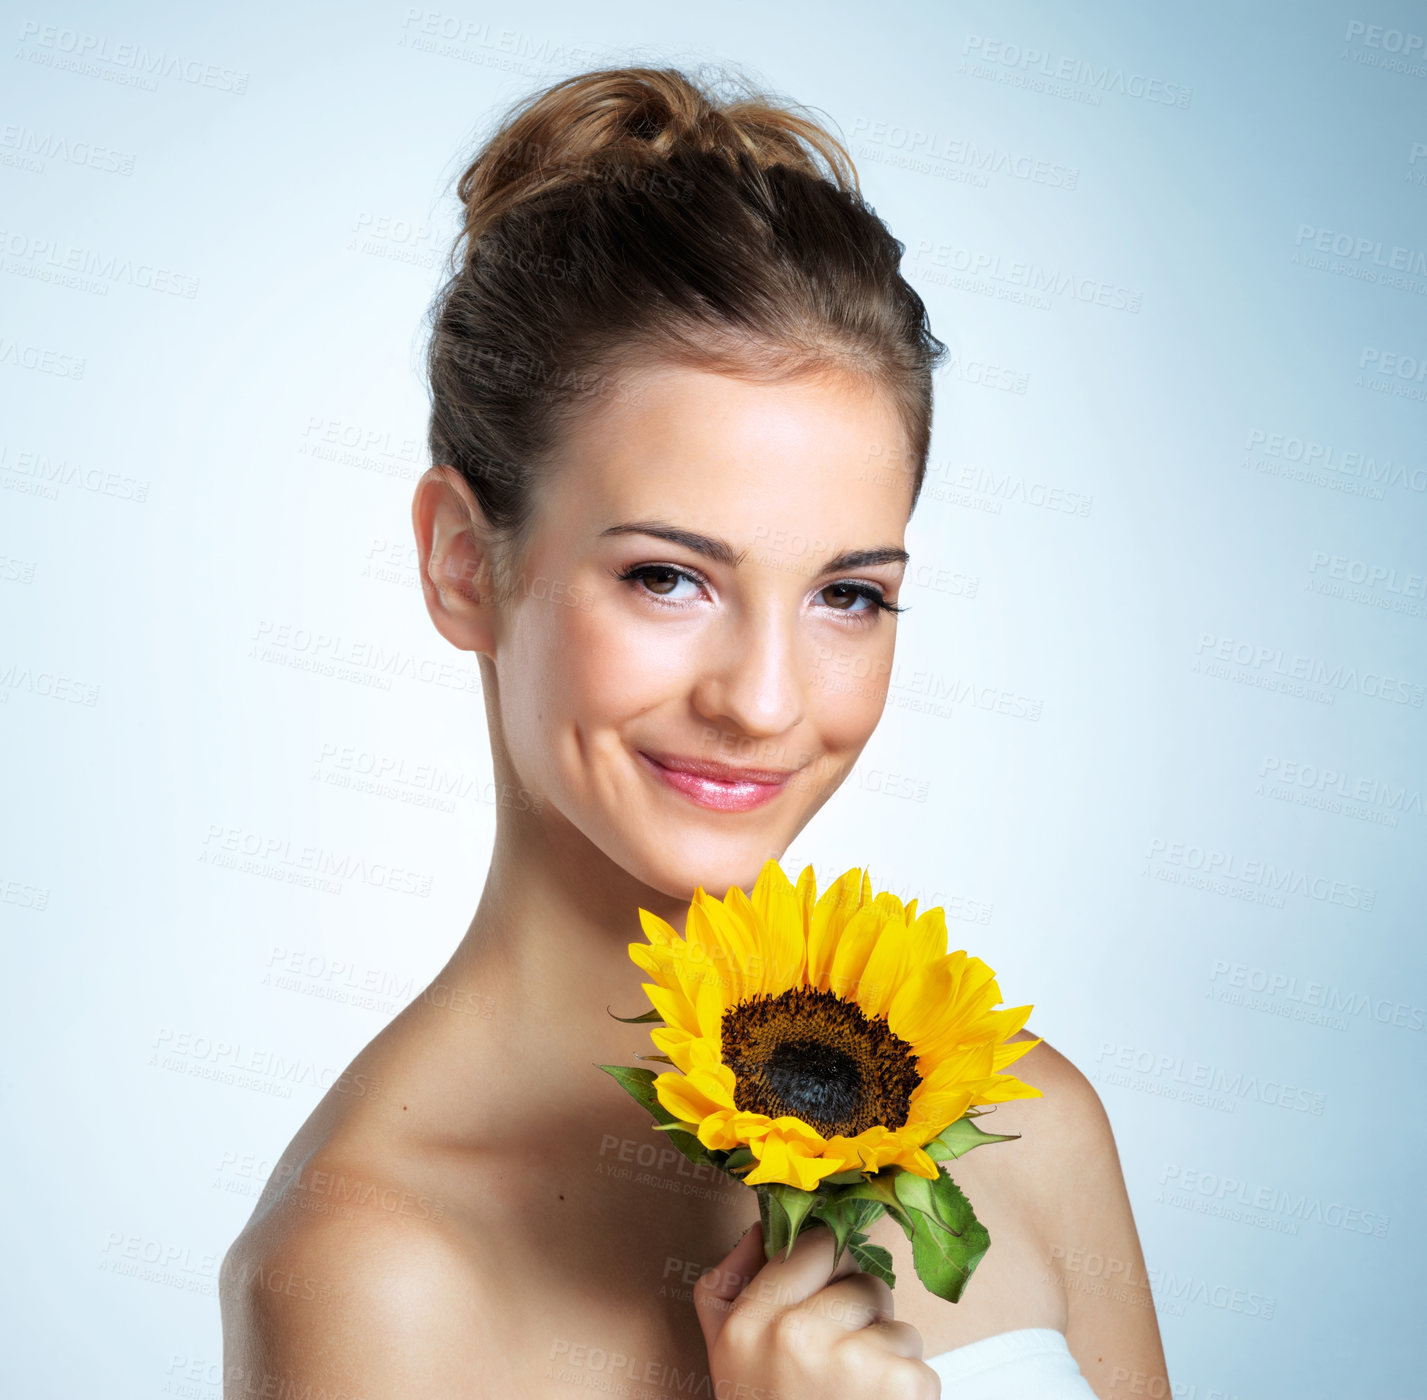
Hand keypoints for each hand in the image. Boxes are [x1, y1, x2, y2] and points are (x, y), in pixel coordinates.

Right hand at [693, 1221, 938, 1399]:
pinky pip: (920, 1360)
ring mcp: (850, 1359)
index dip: (832, 1264)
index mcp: (748, 1321)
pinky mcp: (899, 1386)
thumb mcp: (724, 1353)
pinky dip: (907, 1389)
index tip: (832, 1290)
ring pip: (897, 1321)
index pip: (814, 1243)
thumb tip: (763, 1226)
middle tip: (841, 1360)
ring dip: (888, 1354)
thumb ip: (729, 1283)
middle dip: (864, 1314)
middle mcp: (795, 1333)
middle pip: (864, 1279)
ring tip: (856, 1396)